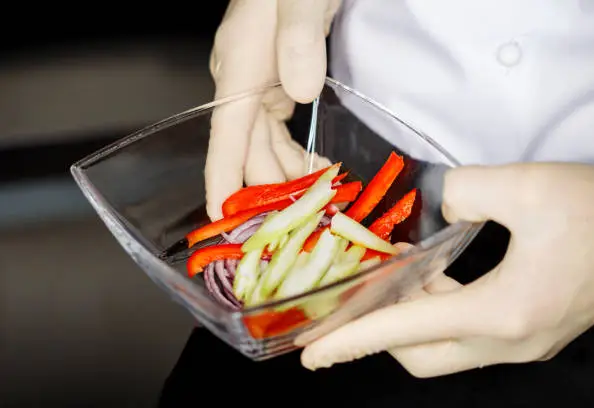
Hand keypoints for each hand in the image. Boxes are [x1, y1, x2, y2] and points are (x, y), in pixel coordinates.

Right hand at [205, 0, 341, 220]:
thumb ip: (299, 38)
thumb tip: (299, 92)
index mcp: (239, 68)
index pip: (225, 138)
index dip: (222, 181)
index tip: (221, 219)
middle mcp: (241, 82)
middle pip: (249, 150)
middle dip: (271, 188)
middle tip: (304, 219)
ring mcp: (257, 82)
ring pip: (263, 144)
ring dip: (285, 174)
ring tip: (315, 200)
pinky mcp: (275, 80)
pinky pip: (276, 129)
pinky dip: (291, 153)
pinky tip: (312, 166)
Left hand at [301, 163, 593, 376]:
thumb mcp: (523, 186)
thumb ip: (461, 191)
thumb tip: (435, 205)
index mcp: (502, 312)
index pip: (406, 332)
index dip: (352, 339)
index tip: (311, 353)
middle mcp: (508, 341)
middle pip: (420, 357)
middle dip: (376, 334)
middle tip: (347, 304)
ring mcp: (522, 343)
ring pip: (443, 350)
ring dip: (409, 321)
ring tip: (389, 282)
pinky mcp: (530, 332)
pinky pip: (466, 335)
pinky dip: (438, 313)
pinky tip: (433, 279)